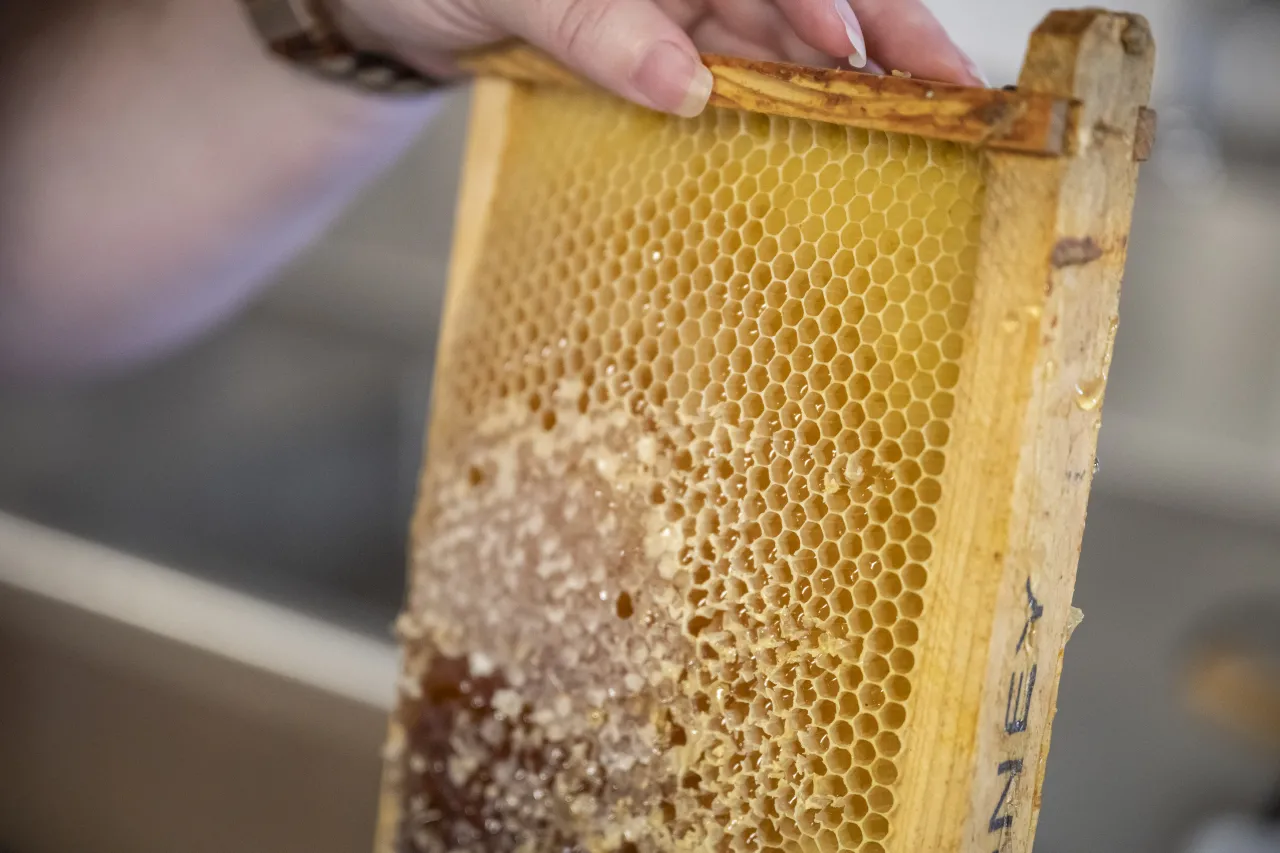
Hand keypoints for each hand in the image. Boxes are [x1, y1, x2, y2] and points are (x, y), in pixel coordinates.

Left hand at [336, 0, 987, 116]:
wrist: (377, 0)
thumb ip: (594, 26)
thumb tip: (688, 87)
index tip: (901, 52)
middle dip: (874, 41)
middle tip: (947, 102)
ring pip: (769, 37)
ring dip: (827, 84)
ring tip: (894, 134)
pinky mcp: (646, 41)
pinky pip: (718, 72)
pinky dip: (760, 103)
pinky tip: (805, 136)